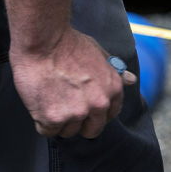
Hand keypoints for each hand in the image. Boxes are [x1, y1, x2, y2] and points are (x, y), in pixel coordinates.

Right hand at [10, 27, 137, 138]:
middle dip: (79, 123)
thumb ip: (115, 72)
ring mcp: (77, 113)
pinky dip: (42, 123)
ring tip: (49, 101)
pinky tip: (39, 106)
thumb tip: (131, 80)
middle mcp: (99, 104)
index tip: (85, 110)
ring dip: (59, 122)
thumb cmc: (68, 42)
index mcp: (113, 90)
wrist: (42, 39)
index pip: (108, 116)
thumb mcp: (100, 54)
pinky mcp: (54, 118)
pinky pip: (48, 131)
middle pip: (91, 130)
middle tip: (64, 108)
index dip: (95, 115)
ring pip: (68, 131)